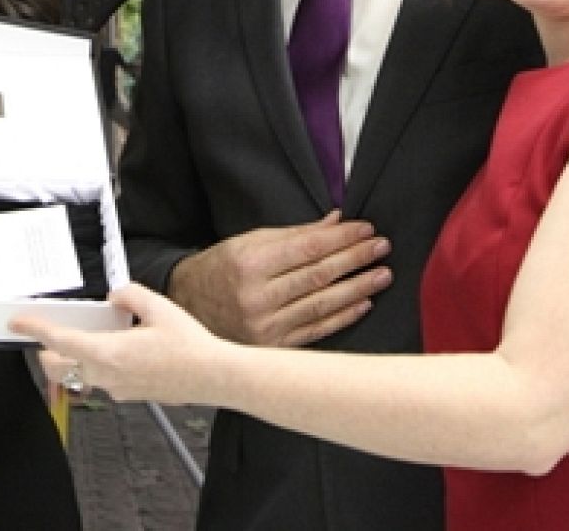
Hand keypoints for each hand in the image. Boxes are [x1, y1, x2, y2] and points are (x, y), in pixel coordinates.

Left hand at [13, 283, 224, 405]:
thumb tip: (115, 297)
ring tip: (86, 338)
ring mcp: (117, 389)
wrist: (214, 376)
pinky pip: (103, 380)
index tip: (18, 323)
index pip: (59, 340)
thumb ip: (129, 296)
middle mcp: (107, 375)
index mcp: (109, 352)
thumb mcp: (158, 307)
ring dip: (73, 359)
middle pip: (59, 367)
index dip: (35, 329)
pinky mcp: (130, 395)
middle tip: (47, 334)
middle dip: (46, 351)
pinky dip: (98, 365)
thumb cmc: (190, 346)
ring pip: (80, 375)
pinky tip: (118, 350)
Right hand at [168, 213, 391, 346]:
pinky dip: (342, 316)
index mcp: (249, 263)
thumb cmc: (218, 271)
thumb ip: (294, 234)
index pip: (307, 248)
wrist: (187, 310)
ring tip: (381, 274)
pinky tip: (362, 303)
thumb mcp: (249, 242)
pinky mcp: (272, 346)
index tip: (365, 230)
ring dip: (357, 288)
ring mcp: (264, 326)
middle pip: (318, 275)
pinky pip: (315, 329)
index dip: (341, 238)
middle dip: (355, 259)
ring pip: (321, 304)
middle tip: (381, 248)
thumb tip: (335, 222)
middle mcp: (256, 297)